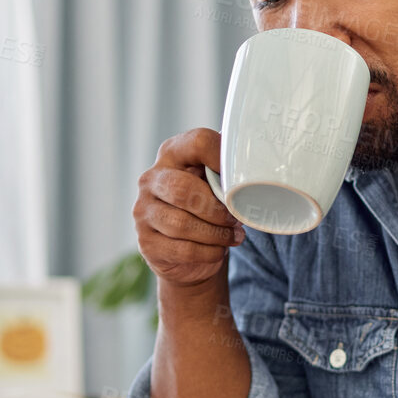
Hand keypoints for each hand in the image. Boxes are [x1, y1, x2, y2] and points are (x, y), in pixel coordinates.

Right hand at [134, 128, 244, 288]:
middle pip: (184, 189)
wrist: (187, 255)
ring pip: (182, 224)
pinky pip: (182, 250)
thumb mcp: (214, 186)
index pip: (198, 142)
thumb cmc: (206, 210)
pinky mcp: (146, 242)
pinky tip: (218, 250)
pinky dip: (207, 252)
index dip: (223, 158)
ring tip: (232, 236)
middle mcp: (151, 179)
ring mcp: (144, 211)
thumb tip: (254, 175)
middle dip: (216, 209)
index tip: (241, 176)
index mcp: (172, 154)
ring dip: (215, 234)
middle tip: (234, 218)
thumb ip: (225, 176)